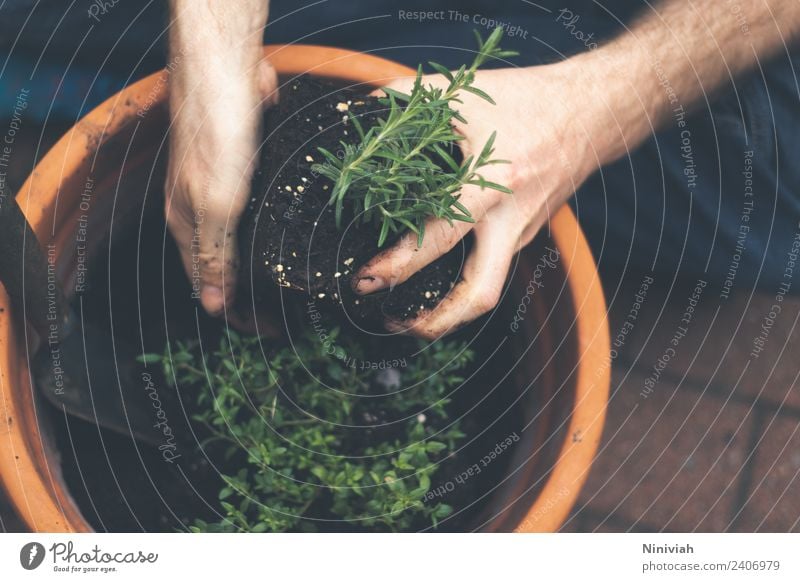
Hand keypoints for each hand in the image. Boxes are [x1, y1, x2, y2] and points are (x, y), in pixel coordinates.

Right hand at [165, 1, 272, 315]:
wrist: (226, 73)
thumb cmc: (214, 137)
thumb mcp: (214, 205)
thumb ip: (213, 253)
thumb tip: (213, 306)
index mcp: (188, 226)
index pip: (209, 286)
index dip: (238, 313)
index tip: (270, 332)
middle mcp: (204, 212)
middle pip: (226, 267)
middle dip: (253, 296)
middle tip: (288, 317)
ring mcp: (226, 189)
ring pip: (245, 241)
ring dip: (265, 267)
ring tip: (296, 289)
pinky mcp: (249, 170)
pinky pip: (262, 212)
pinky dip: (275, 233)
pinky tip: (296, 239)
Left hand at [353, 62, 606, 339]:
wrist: (590, 112)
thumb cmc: (525, 99)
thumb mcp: (464, 92)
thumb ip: (408, 96)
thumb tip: (360, 109)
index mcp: (492, 186)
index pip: (440, 239)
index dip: (399, 265)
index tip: (367, 279)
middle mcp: (509, 220)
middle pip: (479, 295)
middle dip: (434, 321)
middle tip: (392, 323)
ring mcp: (521, 232)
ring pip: (486, 289)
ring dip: (449, 312)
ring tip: (408, 316)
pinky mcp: (524, 233)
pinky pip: (490, 266)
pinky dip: (460, 281)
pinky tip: (431, 275)